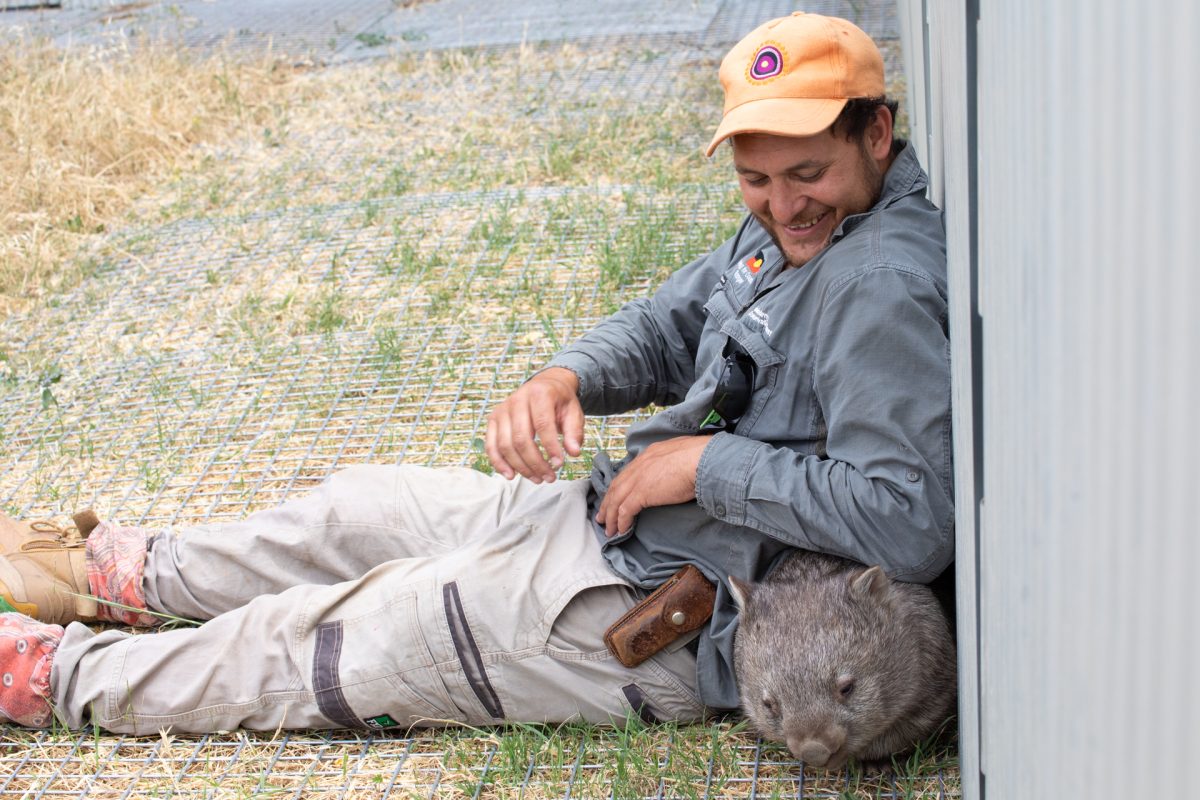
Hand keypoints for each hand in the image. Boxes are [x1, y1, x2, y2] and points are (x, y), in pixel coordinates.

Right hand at [486, 367, 583, 482]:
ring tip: (537, 479)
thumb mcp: (574, 412)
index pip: (542, 424)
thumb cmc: (560, 402)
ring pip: (506, 445)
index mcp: (539, 394)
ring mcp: (502, 410)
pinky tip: (511, 475)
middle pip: (521, 438)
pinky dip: (499, 463)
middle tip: (549, 477)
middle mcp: (517, 400)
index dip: (550, 447)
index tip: (559, 464)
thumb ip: (574, 432)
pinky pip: (491, 445)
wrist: (544, 386)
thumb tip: (573, 452)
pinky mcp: (493, 419)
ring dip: (520, 467)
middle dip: (535, 463)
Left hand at [596, 434, 712, 536]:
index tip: (615, 497)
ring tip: (608, 530)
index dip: (619, 487)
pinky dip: (621, 522)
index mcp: (649, 454)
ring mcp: (638, 478)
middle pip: (617, 486)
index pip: (628, 473)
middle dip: (607, 502)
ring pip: (616, 500)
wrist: (702, 459)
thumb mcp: (682, 454)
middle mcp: (639, 464)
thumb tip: (676, 472)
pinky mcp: (642, 493)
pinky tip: (620, 531)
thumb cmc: (701, 457)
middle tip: (602, 516)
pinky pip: (625, 510)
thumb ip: (673, 462)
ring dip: (610, 516)